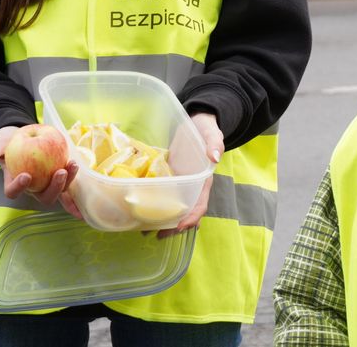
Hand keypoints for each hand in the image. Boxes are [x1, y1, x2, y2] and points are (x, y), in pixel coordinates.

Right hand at [0, 124, 77, 206]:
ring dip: (67, 182)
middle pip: (42, 196)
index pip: (14, 191)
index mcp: (14, 183)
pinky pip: (69, 182)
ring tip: (71, 165)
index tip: (26, 175)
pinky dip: (75, 182)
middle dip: (53, 188)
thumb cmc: (8, 142)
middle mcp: (32, 188)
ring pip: (58, 191)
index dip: (19, 186)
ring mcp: (47, 184)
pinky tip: (81, 172)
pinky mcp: (59, 177)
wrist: (22, 136)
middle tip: (59, 172)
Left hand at [157, 112, 222, 238]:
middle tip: (157, 235)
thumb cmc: (206, 129)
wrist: (197, 122)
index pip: (200, 205)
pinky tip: (142, 209)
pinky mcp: (170, 177)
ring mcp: (181, 183)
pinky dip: (155, 205)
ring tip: (145, 229)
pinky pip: (163, 195)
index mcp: (204, 180)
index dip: (191, 218)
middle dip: (173, 226)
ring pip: (174, 207)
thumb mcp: (211, 133)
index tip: (179, 227)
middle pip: (186, 212)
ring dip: (162, 220)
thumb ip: (214, 143)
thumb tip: (214, 157)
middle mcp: (193, 186)